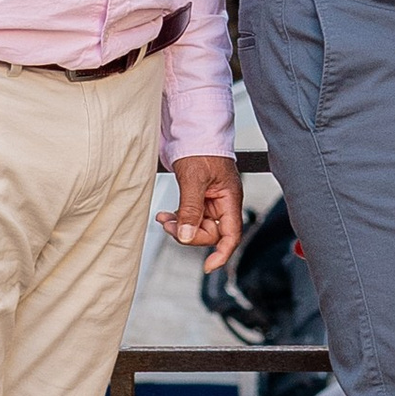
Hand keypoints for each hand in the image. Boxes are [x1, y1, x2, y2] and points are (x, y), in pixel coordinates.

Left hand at [161, 153, 245, 274]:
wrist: (192, 128)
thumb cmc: (201, 147)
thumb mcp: (194, 178)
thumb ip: (190, 209)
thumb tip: (186, 235)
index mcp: (229, 198)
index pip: (231, 234)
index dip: (222, 253)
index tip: (208, 267)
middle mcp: (222, 202)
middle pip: (210, 233)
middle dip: (189, 234)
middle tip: (168, 225)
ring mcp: (210, 200)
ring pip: (197, 226)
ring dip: (179, 226)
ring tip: (162, 218)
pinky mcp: (198, 196)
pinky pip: (189, 216)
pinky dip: (177, 217)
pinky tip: (165, 214)